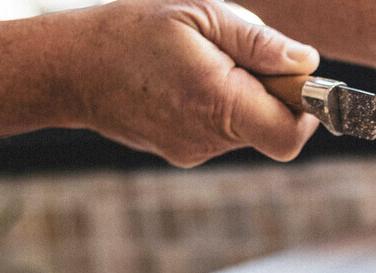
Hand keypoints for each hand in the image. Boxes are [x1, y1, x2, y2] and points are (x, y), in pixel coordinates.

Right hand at [67, 0, 319, 165]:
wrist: (68, 68)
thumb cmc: (131, 32)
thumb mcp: (199, 15)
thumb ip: (258, 42)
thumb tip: (306, 62)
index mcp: (219, 103)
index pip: (289, 134)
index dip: (306, 110)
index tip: (298, 81)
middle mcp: (209, 138)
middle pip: (272, 128)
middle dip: (271, 93)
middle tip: (237, 55)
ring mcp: (195, 151)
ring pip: (247, 128)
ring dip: (243, 97)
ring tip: (203, 63)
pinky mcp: (183, 153)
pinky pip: (221, 131)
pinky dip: (220, 107)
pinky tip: (187, 81)